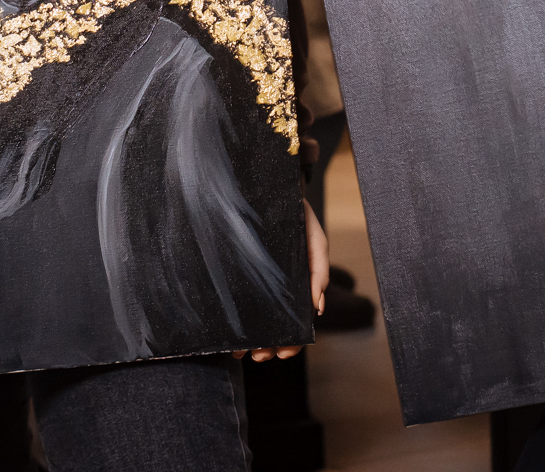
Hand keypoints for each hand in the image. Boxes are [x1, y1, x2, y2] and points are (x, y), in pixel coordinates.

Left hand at [240, 201, 328, 362]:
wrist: (268, 186)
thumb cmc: (297, 217)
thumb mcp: (315, 241)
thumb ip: (320, 271)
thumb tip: (318, 308)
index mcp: (295, 285)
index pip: (295, 321)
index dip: (292, 340)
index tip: (284, 354)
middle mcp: (274, 289)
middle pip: (272, 326)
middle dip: (267, 347)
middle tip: (260, 357)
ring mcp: (253, 283)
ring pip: (252, 320)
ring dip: (247, 342)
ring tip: (240, 353)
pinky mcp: (234, 274)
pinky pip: (231, 303)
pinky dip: (229, 321)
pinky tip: (224, 335)